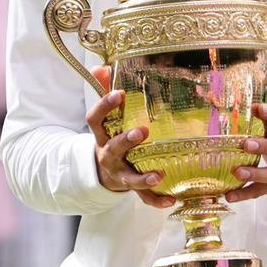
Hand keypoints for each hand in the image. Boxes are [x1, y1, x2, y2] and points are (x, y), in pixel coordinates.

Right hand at [86, 66, 173, 208]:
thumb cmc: (109, 136)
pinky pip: (143, 197)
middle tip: (142, 132)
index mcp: (102, 134)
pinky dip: (157, 200)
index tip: (120, 93)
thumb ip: (102, 91)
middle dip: (126, 140)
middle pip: (113, 148)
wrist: (101, 173)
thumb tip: (101, 66)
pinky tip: (171, 200)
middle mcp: (108, 155)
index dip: (105, 105)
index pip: (96, 118)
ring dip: (143, 178)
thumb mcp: (104, 117)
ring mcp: (120, 173)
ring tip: (159, 175)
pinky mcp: (131, 188)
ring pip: (128, 177)